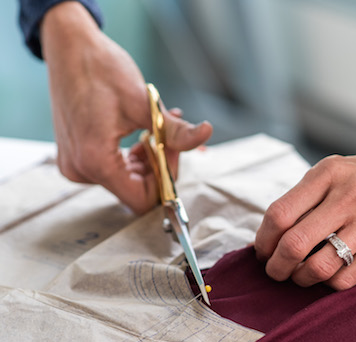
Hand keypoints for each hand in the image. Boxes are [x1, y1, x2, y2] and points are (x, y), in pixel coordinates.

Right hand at [40, 2, 211, 213]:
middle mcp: (80, 169)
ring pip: (127, 180)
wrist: (69, 47)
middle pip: (135, 190)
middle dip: (159, 166)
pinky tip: (143, 133)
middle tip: (170, 137)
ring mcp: (75, 164)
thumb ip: (176, 131)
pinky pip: (113, 169)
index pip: (142, 200)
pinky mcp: (76, 156)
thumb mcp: (145, 104)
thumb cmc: (101, 69)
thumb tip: (205, 135)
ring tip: (157, 128)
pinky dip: (133, 156)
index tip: (173, 151)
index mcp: (95, 161)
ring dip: (148, 159)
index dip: (165, 181)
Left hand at [254, 147, 355, 289]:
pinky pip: (345, 280)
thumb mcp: (347, 169)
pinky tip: (331, 276)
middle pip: (293, 245)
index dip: (263, 241)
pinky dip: (330, 284)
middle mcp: (350, 195)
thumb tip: (275, 231)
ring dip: (301, 279)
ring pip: (317, 268)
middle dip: (276, 267)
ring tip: (301, 277)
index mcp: (331, 172)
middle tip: (276, 272)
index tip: (264, 251)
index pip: (279, 214)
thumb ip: (312, 193)